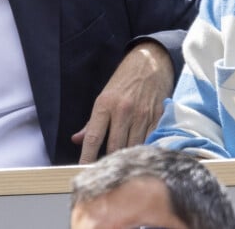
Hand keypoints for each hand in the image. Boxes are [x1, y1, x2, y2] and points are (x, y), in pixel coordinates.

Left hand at [71, 41, 173, 163]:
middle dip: (109, 161)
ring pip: (132, 147)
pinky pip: (149, 141)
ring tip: (123, 166)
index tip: (82, 171)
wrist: (150, 62)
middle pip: (114, 147)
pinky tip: (140, 155)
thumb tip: (77, 139)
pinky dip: (144, 150)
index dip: (87, 157)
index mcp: (105, 104)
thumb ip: (91, 121)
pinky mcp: (157, 117)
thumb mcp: (104, 96)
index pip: (93, 136)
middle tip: (106, 171)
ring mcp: (141, 114)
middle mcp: (123, 110)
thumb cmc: (124, 80)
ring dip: (127, 158)